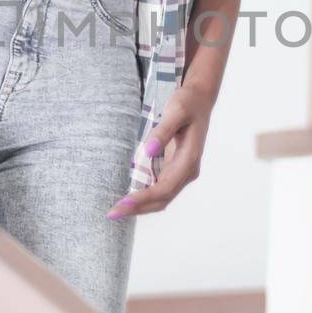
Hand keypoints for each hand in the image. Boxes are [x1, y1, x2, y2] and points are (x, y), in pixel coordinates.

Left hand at [105, 85, 212, 218]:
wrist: (199, 99)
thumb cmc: (188, 103)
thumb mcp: (176, 111)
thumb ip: (162, 132)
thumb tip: (147, 150)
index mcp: (189, 159)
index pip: (164, 188)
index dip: (143, 198)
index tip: (123, 202)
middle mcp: (187, 170)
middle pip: (162, 199)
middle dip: (138, 208)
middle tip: (112, 213)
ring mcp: (182, 171)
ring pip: (161, 197)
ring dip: (140, 205)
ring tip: (117, 209)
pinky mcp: (175, 168)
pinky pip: (159, 188)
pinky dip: (144, 196)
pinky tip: (128, 197)